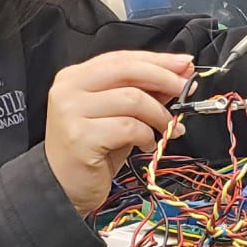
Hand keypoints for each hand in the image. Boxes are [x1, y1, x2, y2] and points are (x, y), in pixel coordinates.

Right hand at [44, 50, 195, 216]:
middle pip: (127, 71)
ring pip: (133, 99)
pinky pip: (129, 127)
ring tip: (167, 128)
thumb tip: (176, 76)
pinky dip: (146, 135)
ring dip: (159, 114)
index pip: (121, 58)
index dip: (157, 60)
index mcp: (75, 77)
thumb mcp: (118, 115)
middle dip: (163, 78)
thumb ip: (141, 93)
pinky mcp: (81, 137)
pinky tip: (147, 144)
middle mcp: (69, 89)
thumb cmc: (91, 151)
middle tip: (184, 89)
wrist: (62, 187)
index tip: (183, 64)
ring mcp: (72, 112)